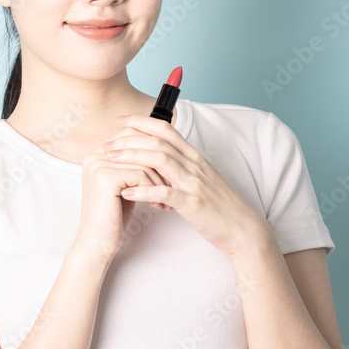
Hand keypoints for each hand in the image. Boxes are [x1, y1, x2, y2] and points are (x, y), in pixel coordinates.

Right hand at [71, 138, 171, 263]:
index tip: (167, 173)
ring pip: (144, 161)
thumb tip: (159, 144)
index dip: (155, 151)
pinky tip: (156, 205)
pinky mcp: (104, 178)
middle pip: (139, 145)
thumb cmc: (114, 216)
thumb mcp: (125, 184)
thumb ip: (133, 163)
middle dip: (160, 166)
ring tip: (166, 200)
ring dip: (160, 181)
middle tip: (174, 185)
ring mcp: (98, 165)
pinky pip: (140, 174)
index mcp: (98, 153)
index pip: (133, 135)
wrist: (98, 244)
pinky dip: (154, 190)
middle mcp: (95, 155)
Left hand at [101, 114, 267, 256]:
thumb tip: (156, 159)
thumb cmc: (219, 204)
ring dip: (131, 157)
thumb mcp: (199, 178)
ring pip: (159, 160)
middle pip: (157, 141)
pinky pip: (165, 192)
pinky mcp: (193, 203)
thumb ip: (180, 166)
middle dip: (128, 139)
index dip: (141, 121)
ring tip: (110, 160)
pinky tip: (126, 192)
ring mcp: (194, 183)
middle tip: (106, 144)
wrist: (243, 228)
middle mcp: (193, 164)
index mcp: (193, 156)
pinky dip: (143, 191)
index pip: (165, 129)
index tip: (120, 120)